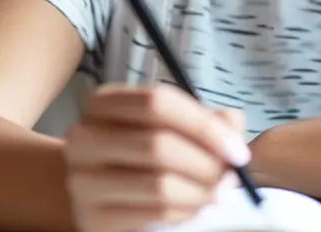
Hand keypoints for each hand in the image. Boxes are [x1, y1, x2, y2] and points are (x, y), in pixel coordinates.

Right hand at [64, 84, 250, 231]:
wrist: (95, 191)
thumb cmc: (139, 154)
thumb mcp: (168, 127)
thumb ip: (204, 119)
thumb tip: (232, 125)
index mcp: (104, 103)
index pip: (158, 102)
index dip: (205, 126)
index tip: (237, 150)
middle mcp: (85, 136)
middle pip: (158, 144)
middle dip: (206, 164)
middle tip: (231, 177)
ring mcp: (83, 179)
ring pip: (158, 184)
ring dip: (200, 192)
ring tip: (215, 194)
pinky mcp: (92, 217)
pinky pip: (152, 214)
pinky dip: (184, 212)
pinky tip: (192, 208)